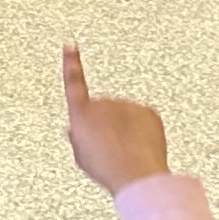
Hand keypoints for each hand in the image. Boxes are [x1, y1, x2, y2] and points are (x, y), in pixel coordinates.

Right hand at [59, 45, 196, 204]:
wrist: (136, 174)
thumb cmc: (107, 168)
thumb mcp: (81, 156)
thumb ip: (77, 137)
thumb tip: (75, 130)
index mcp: (82, 113)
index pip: (73, 81)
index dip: (70, 62)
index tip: (70, 45)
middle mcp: (105, 104)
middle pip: (104, 109)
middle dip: (107, 123)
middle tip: (110, 148)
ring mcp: (128, 105)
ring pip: (126, 115)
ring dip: (125, 129)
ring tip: (126, 152)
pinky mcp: (148, 111)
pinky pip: (144, 119)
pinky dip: (143, 130)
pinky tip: (140, 147)